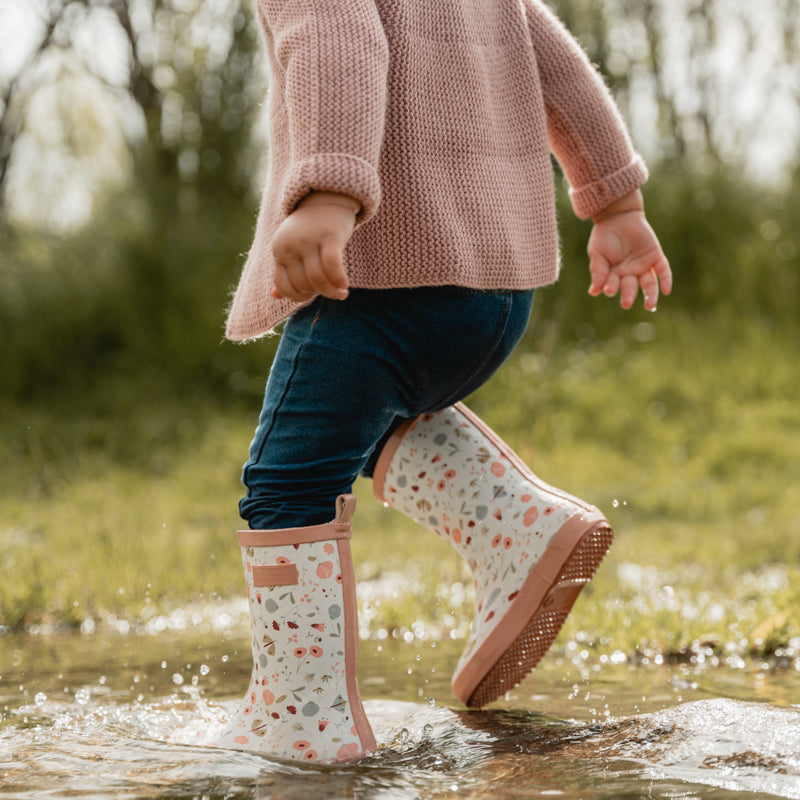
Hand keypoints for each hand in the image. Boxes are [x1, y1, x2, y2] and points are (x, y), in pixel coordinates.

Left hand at [270, 192, 360, 301]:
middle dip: (319, 294)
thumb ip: (285, 270)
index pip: (283, 286)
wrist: (326, 198)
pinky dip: (339, 280)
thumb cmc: (309, 229)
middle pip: (303, 284)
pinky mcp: (329, 236)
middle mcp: (291, 245)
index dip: (298, 297)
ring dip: (331, 292)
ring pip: (317, 279)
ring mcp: (309, 240)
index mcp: (279, 250)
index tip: (312, 296)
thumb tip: (275, 296)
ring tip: (341, 293)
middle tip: (332, 293)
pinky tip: (345, 284)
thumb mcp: (291, 248)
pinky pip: (333, 267)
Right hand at [587, 190, 671, 310]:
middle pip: (631, 287)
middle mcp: (629, 273)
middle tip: (626, 303)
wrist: (618, 215)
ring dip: (650, 295)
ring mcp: (643, 265)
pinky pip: (663, 270)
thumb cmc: (604, 236)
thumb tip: (593, 292)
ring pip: (649, 284)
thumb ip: (597, 272)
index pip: (614, 286)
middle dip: (628, 295)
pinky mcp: (655, 256)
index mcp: (614, 275)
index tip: (608, 289)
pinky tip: (667, 290)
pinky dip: (666, 280)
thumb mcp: (597, 254)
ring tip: (650, 306)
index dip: (611, 288)